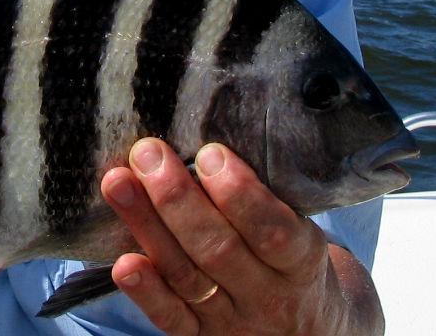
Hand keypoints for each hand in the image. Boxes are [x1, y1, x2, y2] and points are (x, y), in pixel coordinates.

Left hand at [100, 139, 382, 334]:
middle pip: (219, 250)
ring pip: (186, 275)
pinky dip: (146, 292)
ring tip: (118, 182)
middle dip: (177, 198)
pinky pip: (170, 318)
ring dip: (147, 226)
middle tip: (148, 152)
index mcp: (302, 264)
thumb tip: (216, 120)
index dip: (242, 194)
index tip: (211, 153)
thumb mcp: (303, 223)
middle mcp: (268, 298)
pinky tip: (124, 263)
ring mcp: (232, 322)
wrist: (318, 334)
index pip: (275, 233)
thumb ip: (269, 191)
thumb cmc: (297, 256)